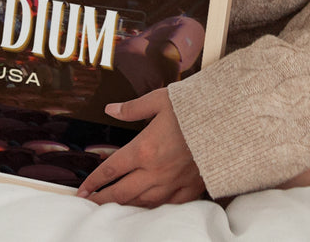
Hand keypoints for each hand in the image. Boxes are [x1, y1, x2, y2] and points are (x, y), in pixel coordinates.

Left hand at [76, 88, 204, 206]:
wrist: (227, 123)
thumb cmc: (194, 109)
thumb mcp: (159, 100)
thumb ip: (133, 108)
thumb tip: (111, 109)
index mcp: (143, 149)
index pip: (111, 169)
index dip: (94, 181)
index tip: (82, 189)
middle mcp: (155, 171)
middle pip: (122, 192)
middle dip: (103, 199)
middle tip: (90, 203)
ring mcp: (173, 183)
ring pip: (143, 202)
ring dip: (125, 205)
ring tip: (113, 206)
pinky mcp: (191, 188)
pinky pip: (168, 205)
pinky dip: (154, 208)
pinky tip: (147, 207)